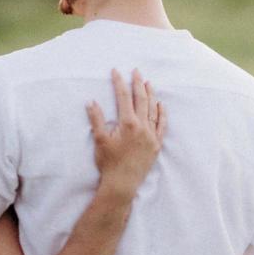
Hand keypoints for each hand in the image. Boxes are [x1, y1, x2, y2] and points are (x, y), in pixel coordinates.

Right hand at [86, 69, 165, 204]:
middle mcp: (142, 126)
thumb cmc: (108, 163)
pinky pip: (162, 125)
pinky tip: (161, 105)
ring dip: (150, 95)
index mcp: (127, 123)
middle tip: (136, 71)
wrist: (122, 184)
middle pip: (141, 99)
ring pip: (153, 110)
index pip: (123, 97)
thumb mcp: (100, 140)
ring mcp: (151, 135)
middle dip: (137, 83)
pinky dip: (162, 114)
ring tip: (148, 83)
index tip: (116, 71)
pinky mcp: (156, 144)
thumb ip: (96, 119)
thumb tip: (91, 102)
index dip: (119, 82)